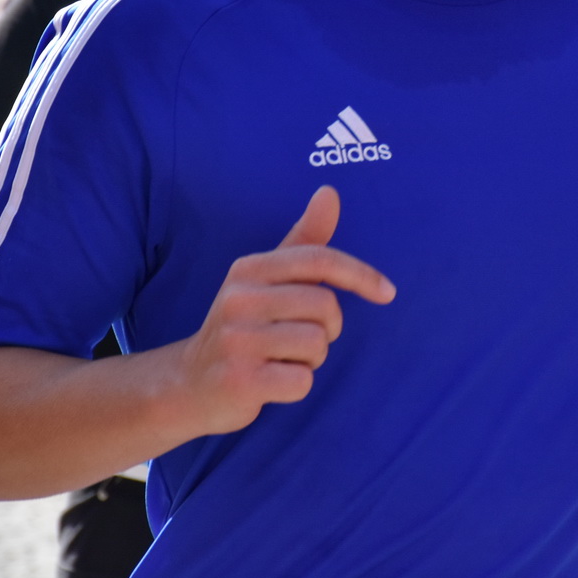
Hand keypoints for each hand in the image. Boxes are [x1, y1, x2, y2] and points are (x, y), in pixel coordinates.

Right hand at [174, 186, 394, 435]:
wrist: (189, 384)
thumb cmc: (243, 326)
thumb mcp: (267, 279)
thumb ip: (304, 239)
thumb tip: (329, 192)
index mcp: (249, 269)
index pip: (320, 259)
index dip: (362, 274)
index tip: (388, 293)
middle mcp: (238, 298)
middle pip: (326, 306)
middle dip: (327, 328)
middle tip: (298, 338)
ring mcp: (236, 340)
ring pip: (317, 344)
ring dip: (312, 359)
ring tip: (281, 359)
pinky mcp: (239, 380)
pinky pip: (302, 381)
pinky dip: (297, 386)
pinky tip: (271, 382)